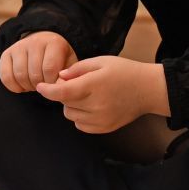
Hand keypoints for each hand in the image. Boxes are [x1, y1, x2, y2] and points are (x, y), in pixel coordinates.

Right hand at [0, 31, 76, 93]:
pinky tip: (22, 87)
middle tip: (44, 86)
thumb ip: (66, 78)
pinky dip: (13, 87)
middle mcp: (35, 41)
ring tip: (34, 85)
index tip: (54, 85)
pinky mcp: (6, 54)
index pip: (50, 69)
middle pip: (34, 74)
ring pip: (19, 75)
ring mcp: (19, 46)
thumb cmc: (59, 59)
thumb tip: (57, 88)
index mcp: (54, 42)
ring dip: (27, 87)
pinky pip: (6, 76)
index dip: (52, 83)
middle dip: (40, 87)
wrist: (44, 44)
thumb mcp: (68, 65)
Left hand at [38, 57, 168, 134]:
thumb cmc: (124, 72)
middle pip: (64, 103)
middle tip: (77, 84)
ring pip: (70, 115)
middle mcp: (96, 105)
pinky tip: (92, 106)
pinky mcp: (104, 128)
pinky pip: (80, 125)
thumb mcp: (101, 61)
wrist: (148, 90)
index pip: (62, 92)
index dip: (47, 90)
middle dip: (64, 93)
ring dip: (72, 105)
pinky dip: (80, 116)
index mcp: (94, 85)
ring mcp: (100, 119)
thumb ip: (78, 69)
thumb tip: (59, 77)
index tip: (40, 86)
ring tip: (87, 95)